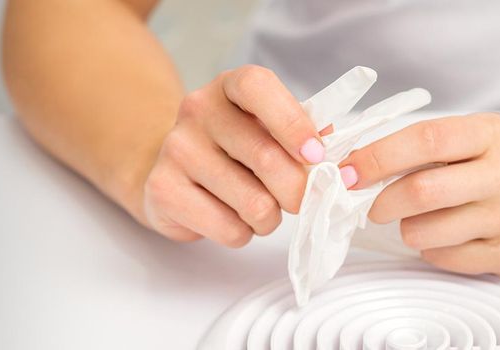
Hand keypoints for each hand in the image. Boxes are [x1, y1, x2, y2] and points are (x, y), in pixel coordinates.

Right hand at [140, 65, 326, 246]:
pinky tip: (233, 217)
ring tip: (261, 208)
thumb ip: (306, 132)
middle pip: (266, 157)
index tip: (316, 155)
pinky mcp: (162, 190)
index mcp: (230, 86)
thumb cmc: (237, 148)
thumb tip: (336, 148)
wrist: (173, 169)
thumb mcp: (270, 127)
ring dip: (271, 217)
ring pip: (253, 203)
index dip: (293, 124)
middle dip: (298, 191)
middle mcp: (198, 110)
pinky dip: (243, 233)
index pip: (258, 88)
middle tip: (301, 199)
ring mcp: (176, 149)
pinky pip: (229, 228)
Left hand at [340, 113, 499, 275]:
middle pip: (421, 192)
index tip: (348, 170)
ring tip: (419, 219)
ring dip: (408, 228)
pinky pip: (447, 258)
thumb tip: (360, 162)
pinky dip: (432, 249)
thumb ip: (431, 144)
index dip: (377, 157)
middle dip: (382, 202)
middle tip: (373, 205)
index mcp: (492, 135)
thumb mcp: (483, 133)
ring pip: (428, 233)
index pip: (424, 141)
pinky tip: (445, 235)